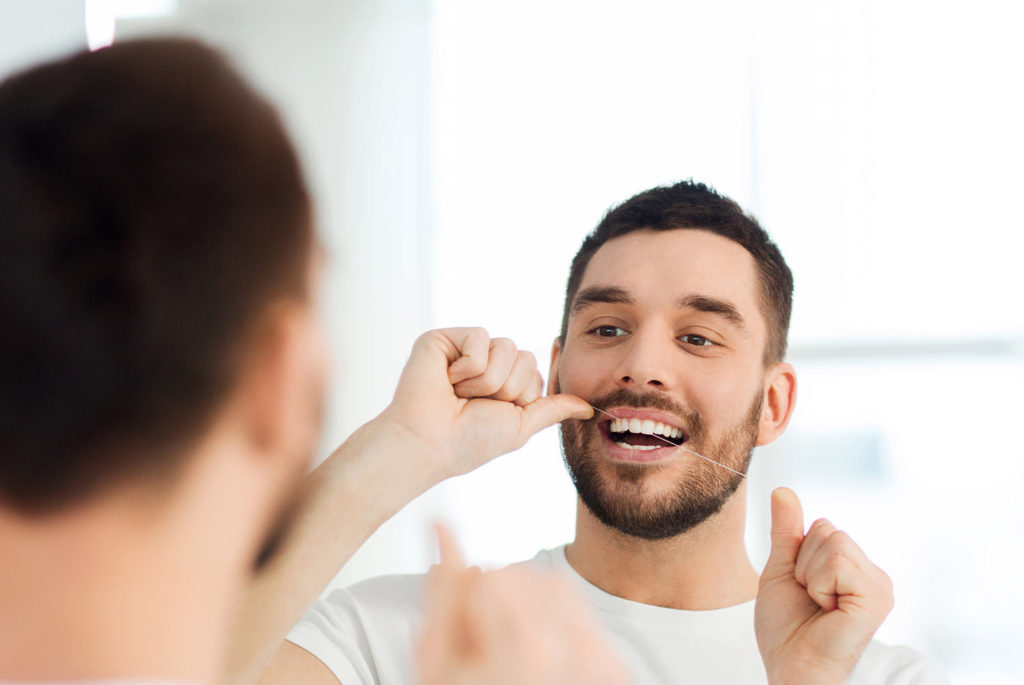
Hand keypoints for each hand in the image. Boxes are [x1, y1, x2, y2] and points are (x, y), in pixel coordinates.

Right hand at [378, 327, 592, 479]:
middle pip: (525, 357)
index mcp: (503, 382)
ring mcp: (464, 349)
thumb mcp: (521, 426)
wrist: (428, 443)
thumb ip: (552, 409)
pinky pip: (479, 337)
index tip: (499, 409)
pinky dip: (467, 366)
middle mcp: (485, 363)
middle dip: (505, 388)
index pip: (536, 370)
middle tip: (473, 404)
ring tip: (458, 395)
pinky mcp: (444, 338)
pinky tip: (446, 380)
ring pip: (505, 347)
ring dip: (486, 381)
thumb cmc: (469, 442)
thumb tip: (589, 407)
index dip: (523, 394)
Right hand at [416, 526, 627, 684]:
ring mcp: (603, 664)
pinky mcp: (615, 671)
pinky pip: (580, 614)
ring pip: (553, 587)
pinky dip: (553, 624)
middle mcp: (576, 654)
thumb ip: (442, 594)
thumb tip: (441, 522)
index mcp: (526, 653)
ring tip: (506, 655)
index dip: (465, 609)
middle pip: (522, 576)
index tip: (464, 648)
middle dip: (494, 599)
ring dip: (523, 605)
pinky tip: (534, 661)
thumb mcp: (434, 665)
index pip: (489, 579)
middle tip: (482, 653)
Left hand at [754, 488, 893, 684]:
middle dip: (803, 563)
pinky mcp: (877, 598)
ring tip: (820, 607)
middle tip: (810, 600)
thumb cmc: (787, 629)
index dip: (799, 555)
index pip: (822, 526)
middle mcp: (872, 574)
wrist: (791, 669)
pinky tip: (828, 612)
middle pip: (828, 529)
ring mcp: (879, 586)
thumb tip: (782, 490)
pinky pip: (838, 560)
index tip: (803, 589)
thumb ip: (786, 531)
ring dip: (810, 575)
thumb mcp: (781, 570)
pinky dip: (819, 585)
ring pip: (833, 540)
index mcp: (854, 568)